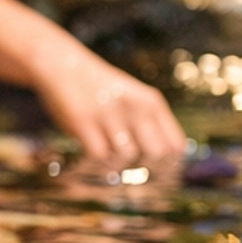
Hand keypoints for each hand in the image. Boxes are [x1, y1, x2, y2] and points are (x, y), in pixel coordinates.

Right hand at [30, 38, 185, 165]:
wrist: (65, 67)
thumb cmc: (102, 91)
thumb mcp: (135, 99)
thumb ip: (153, 126)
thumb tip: (167, 161)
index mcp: (151, 103)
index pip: (176, 146)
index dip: (170, 166)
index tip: (160, 175)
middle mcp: (135, 108)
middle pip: (156, 155)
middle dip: (147, 169)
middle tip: (133, 173)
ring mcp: (109, 115)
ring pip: (127, 157)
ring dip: (118, 163)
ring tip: (108, 156)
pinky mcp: (84, 123)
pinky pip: (99, 155)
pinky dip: (97, 161)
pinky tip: (93, 152)